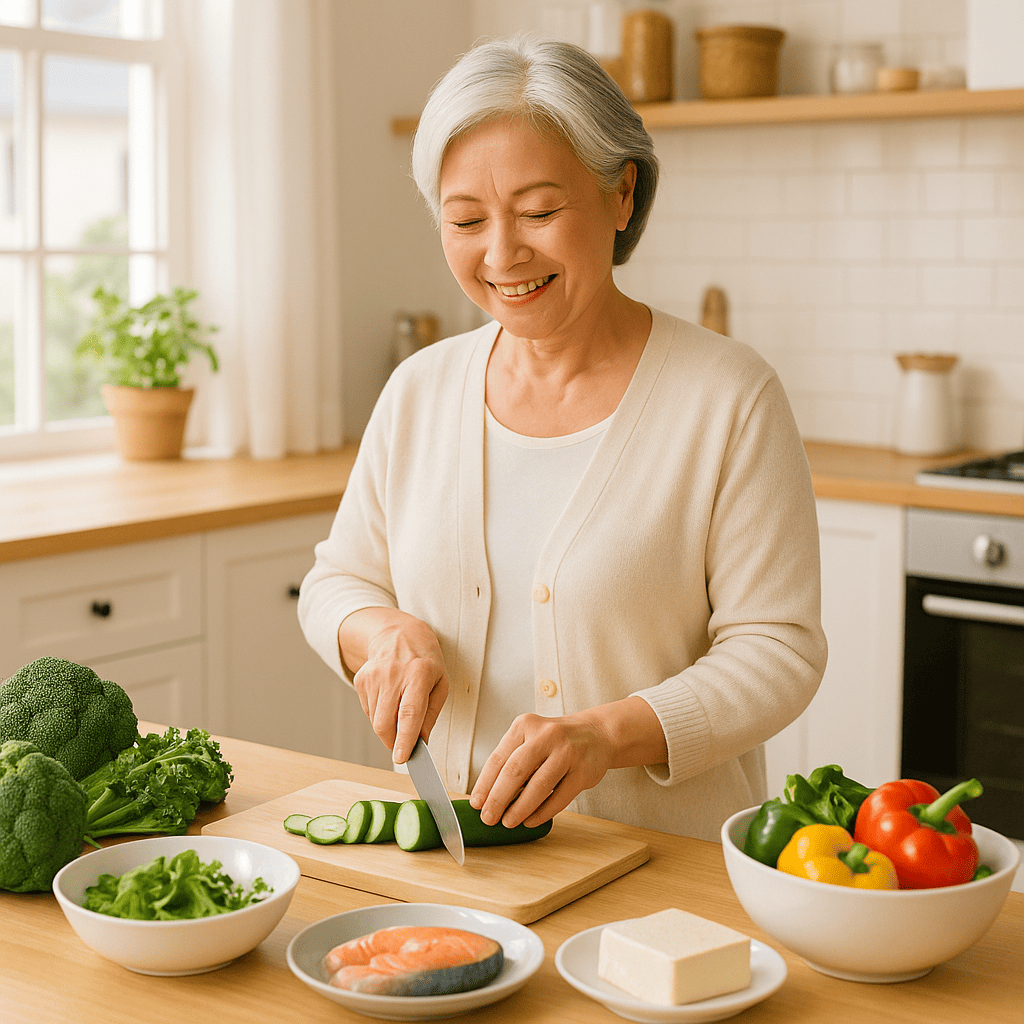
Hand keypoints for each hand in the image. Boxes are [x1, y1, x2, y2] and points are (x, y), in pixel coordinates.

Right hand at [341, 609, 448, 763]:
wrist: (399, 635)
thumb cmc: (425, 663)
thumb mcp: (440, 685)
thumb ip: (431, 715)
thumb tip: (421, 743)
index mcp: (419, 674)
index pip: (409, 713)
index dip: (405, 739)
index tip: (402, 758)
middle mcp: (393, 674)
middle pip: (385, 722)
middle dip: (393, 742)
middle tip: (403, 747)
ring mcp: (374, 676)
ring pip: (375, 721)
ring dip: (388, 727)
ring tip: (399, 709)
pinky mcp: (361, 679)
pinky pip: (368, 711)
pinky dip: (379, 714)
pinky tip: (389, 698)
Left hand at [469, 711, 614, 828]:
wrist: (596, 734)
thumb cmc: (555, 741)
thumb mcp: (530, 739)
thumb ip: (511, 761)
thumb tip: (488, 797)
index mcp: (526, 725)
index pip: (499, 757)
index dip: (485, 783)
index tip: (477, 803)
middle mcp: (546, 735)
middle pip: (516, 770)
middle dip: (498, 799)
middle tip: (488, 818)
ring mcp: (567, 752)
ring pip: (539, 786)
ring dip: (520, 808)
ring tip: (508, 822)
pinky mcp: (584, 771)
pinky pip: (559, 798)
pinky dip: (542, 812)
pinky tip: (530, 820)